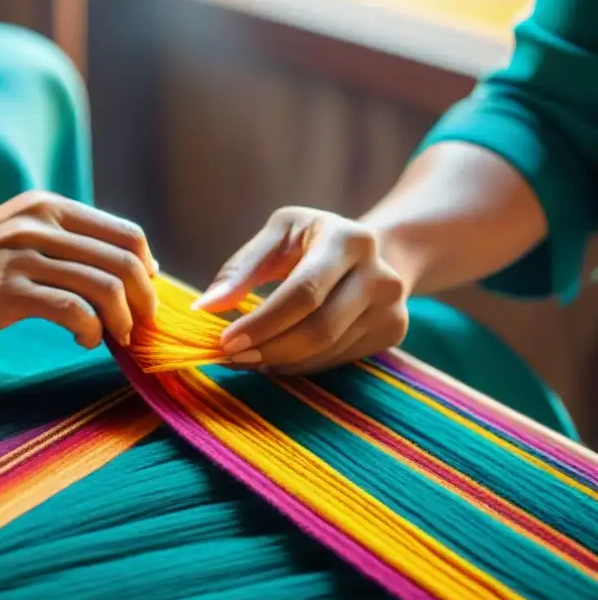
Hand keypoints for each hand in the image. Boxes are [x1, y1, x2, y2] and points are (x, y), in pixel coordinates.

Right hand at [0, 191, 159, 348]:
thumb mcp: (23, 234)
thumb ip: (69, 244)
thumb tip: (134, 268)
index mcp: (49, 207)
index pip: (125, 233)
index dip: (146, 267)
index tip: (144, 294)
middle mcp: (40, 224)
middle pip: (123, 261)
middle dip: (143, 299)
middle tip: (140, 324)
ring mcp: (23, 256)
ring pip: (104, 287)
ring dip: (121, 319)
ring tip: (115, 336)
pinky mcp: (9, 291)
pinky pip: (73, 312)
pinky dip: (91, 331)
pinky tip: (84, 340)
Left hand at [193, 207, 409, 374]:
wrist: (377, 251)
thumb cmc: (313, 240)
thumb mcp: (279, 235)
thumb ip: (241, 268)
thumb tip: (205, 306)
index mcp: (348, 240)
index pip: (303, 293)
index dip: (263, 322)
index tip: (226, 341)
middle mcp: (379, 275)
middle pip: (319, 329)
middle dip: (269, 349)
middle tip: (232, 358)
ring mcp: (391, 307)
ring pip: (327, 351)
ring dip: (280, 362)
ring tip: (247, 358)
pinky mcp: (393, 332)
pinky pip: (337, 360)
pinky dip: (300, 365)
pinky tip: (276, 358)